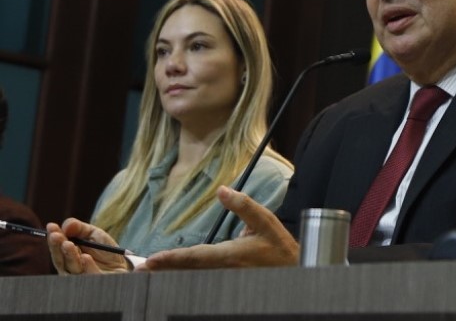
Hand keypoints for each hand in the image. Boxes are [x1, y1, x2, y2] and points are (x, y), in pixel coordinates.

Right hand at [46, 219, 129, 273]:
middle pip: (60, 259)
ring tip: (68, 244)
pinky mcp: (94, 281)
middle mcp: (70, 268)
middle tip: (56, 236)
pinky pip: (89, 275)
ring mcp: (81, 276)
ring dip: (69, 256)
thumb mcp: (93, 234)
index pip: (58, 247)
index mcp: (69, 255)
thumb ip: (79, 228)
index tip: (51, 226)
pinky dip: (87, 266)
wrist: (122, 265)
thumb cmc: (105, 249)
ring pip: (71, 268)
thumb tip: (65, 225)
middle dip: (57, 246)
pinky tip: (85, 257)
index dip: (53, 238)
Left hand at [138, 186, 298, 270]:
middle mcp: (225, 272)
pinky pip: (200, 283)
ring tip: (149, 274)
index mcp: (232, 255)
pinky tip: (172, 277)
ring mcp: (224, 282)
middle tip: (138, 271)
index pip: (195, 257)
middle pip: (187, 273)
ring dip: (170, 277)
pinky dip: (184, 279)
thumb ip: (244, 205)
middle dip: (163, 272)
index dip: (172, 259)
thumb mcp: (266, 221)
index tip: (151, 261)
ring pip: (191, 280)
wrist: (295, 273)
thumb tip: (222, 190)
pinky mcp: (225, 286)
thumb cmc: (280, 248)